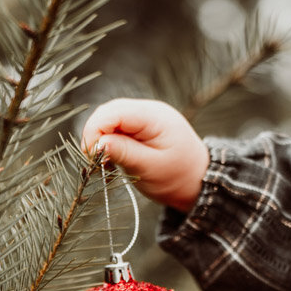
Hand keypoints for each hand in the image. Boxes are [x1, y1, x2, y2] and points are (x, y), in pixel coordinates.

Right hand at [80, 98, 208, 212]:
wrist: (198, 180)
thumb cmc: (177, 177)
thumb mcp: (150, 168)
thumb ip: (124, 152)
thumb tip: (97, 143)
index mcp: (154, 117)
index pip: (112, 113)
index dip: (95, 132)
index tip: (92, 157)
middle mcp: (149, 110)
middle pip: (108, 111)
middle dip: (95, 134)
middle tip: (94, 161)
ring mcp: (145, 116)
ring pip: (110, 118)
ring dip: (101, 137)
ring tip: (104, 161)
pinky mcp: (141, 125)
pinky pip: (117, 125)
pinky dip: (109, 140)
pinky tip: (112, 157)